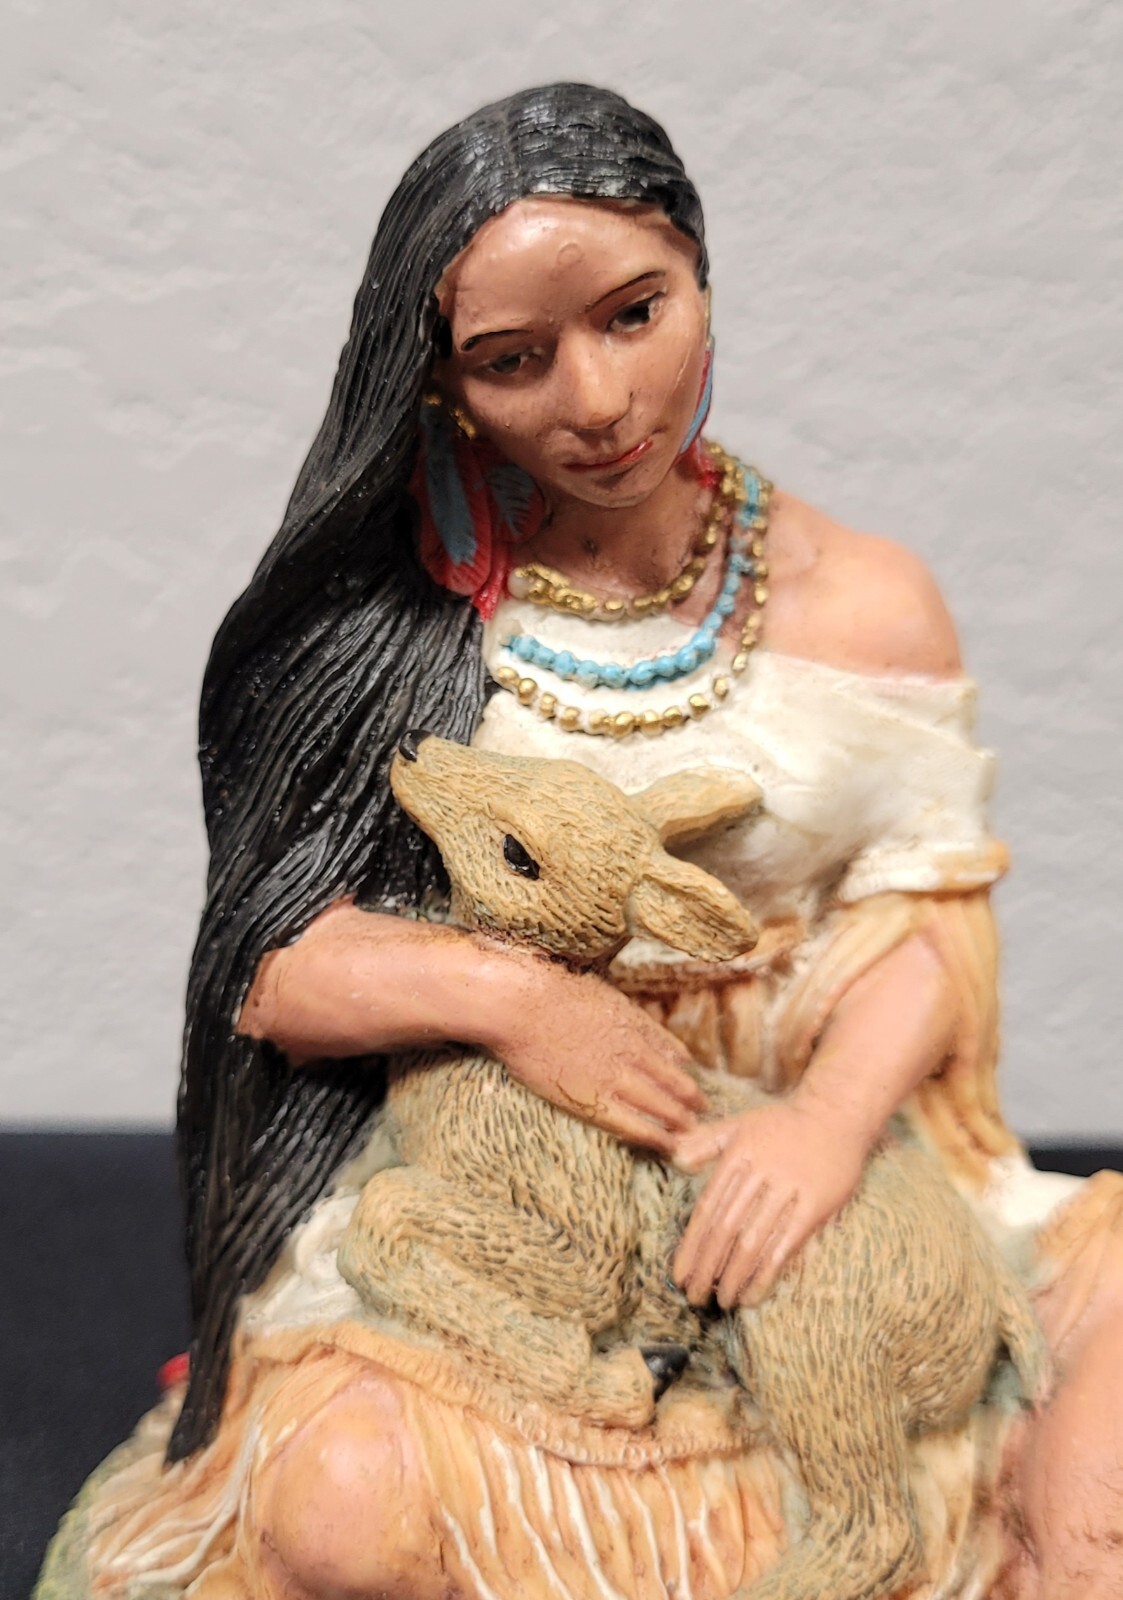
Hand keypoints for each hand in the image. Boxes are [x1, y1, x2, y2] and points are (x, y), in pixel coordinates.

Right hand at [488, 958, 705, 1156]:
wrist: (520, 1005)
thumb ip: (612, 1008)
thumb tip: (622, 1014)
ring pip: (660, 1103)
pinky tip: (667, 1144)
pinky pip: (632, 1123)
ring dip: (680, 1118)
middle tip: (703, 1108)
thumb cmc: (545, 989)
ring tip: (692, 1131)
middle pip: (672, 1078)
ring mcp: (614, 1076)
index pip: (668, 1048)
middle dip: (690, 1095)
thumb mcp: (593, 989)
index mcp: (630, 1021)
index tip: (690, 1072)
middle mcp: (631, 1050)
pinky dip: (653, 1135)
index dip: (681, 1063)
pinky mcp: (592, 1100)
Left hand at [671, 1099, 866, 1308]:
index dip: (691, 1245)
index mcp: (736, 1157)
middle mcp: (758, 1173)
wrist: (836, 1113)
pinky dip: (767, 1273)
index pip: (707, 1210)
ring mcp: (788, 1189)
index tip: (678, 1275)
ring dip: (733, 1276)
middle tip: (693, 1297)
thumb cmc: (784, 1124)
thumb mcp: (740, 1124)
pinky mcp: (815, 1204)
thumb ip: (706, 1141)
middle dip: (706, 1268)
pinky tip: (753, 1295)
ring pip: (752, 1241)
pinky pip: (786, 1245)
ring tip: (721, 1302)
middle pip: (725, 1230)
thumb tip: (675, 1160)